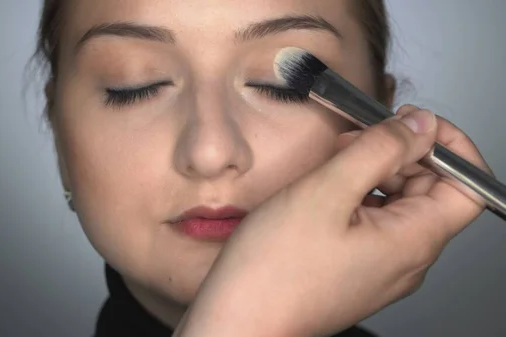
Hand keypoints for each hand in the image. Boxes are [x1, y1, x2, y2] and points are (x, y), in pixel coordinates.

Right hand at [174, 105, 491, 336]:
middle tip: (356, 139)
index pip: (467, 185)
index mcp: (412, 241)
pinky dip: (355, 195)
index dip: (449, 146)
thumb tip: (421, 125)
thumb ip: (380, 150)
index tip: (414, 123)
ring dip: (372, 172)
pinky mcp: (355, 267)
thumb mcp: (327, 191)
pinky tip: (323, 189)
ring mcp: (380, 266)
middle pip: (429, 191)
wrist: (237, 318)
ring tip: (331, 164)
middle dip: (399, 154)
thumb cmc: (273, 270)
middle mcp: (405, 259)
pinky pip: (371, 222)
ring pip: (396, 204)